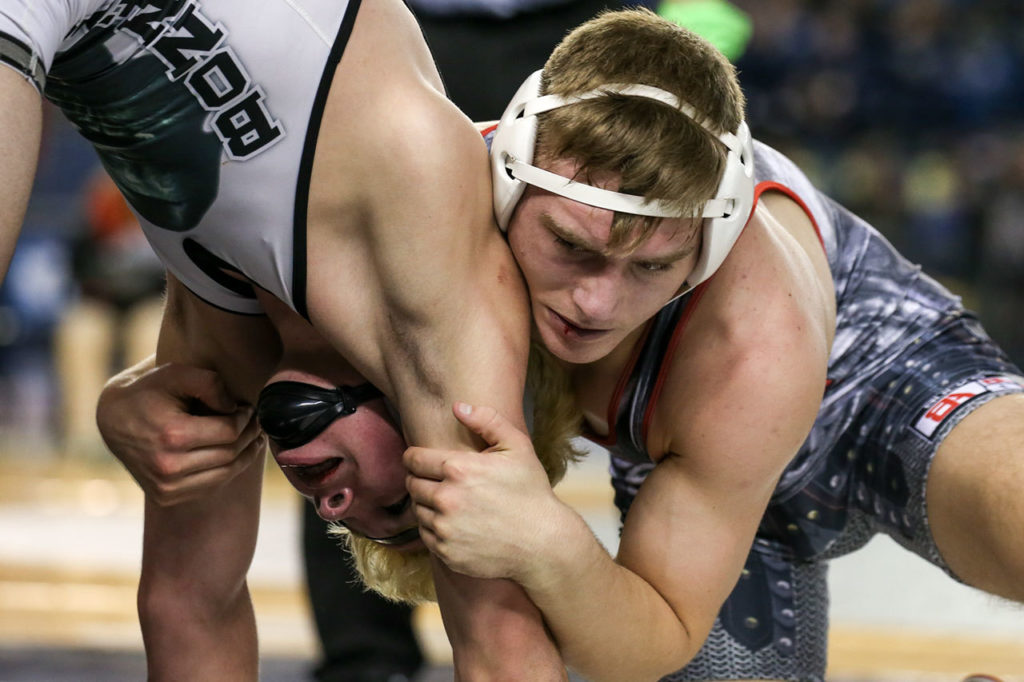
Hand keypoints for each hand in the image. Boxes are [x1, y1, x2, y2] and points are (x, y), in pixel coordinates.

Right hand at [97, 358, 264, 505]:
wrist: (112, 418)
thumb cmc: (150, 391)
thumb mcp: (177, 373)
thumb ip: (210, 383)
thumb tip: (236, 408)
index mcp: (172, 436)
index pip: (229, 432)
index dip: (246, 418)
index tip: (249, 407)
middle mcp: (167, 467)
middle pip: (230, 454)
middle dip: (249, 435)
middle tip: (256, 421)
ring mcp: (165, 487)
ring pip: (225, 474)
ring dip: (244, 455)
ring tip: (252, 437)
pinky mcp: (165, 497)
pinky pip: (210, 486)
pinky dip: (227, 470)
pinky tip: (234, 453)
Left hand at [403, 402, 564, 580]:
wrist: (543, 542)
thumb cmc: (531, 491)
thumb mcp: (518, 447)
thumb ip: (487, 421)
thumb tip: (457, 406)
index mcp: (458, 469)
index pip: (413, 459)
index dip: (415, 458)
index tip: (420, 461)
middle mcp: (446, 499)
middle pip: (412, 485)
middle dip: (420, 480)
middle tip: (438, 483)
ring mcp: (445, 528)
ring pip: (417, 510)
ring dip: (427, 505)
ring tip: (449, 504)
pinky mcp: (446, 552)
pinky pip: (426, 535)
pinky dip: (434, 528)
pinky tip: (454, 524)